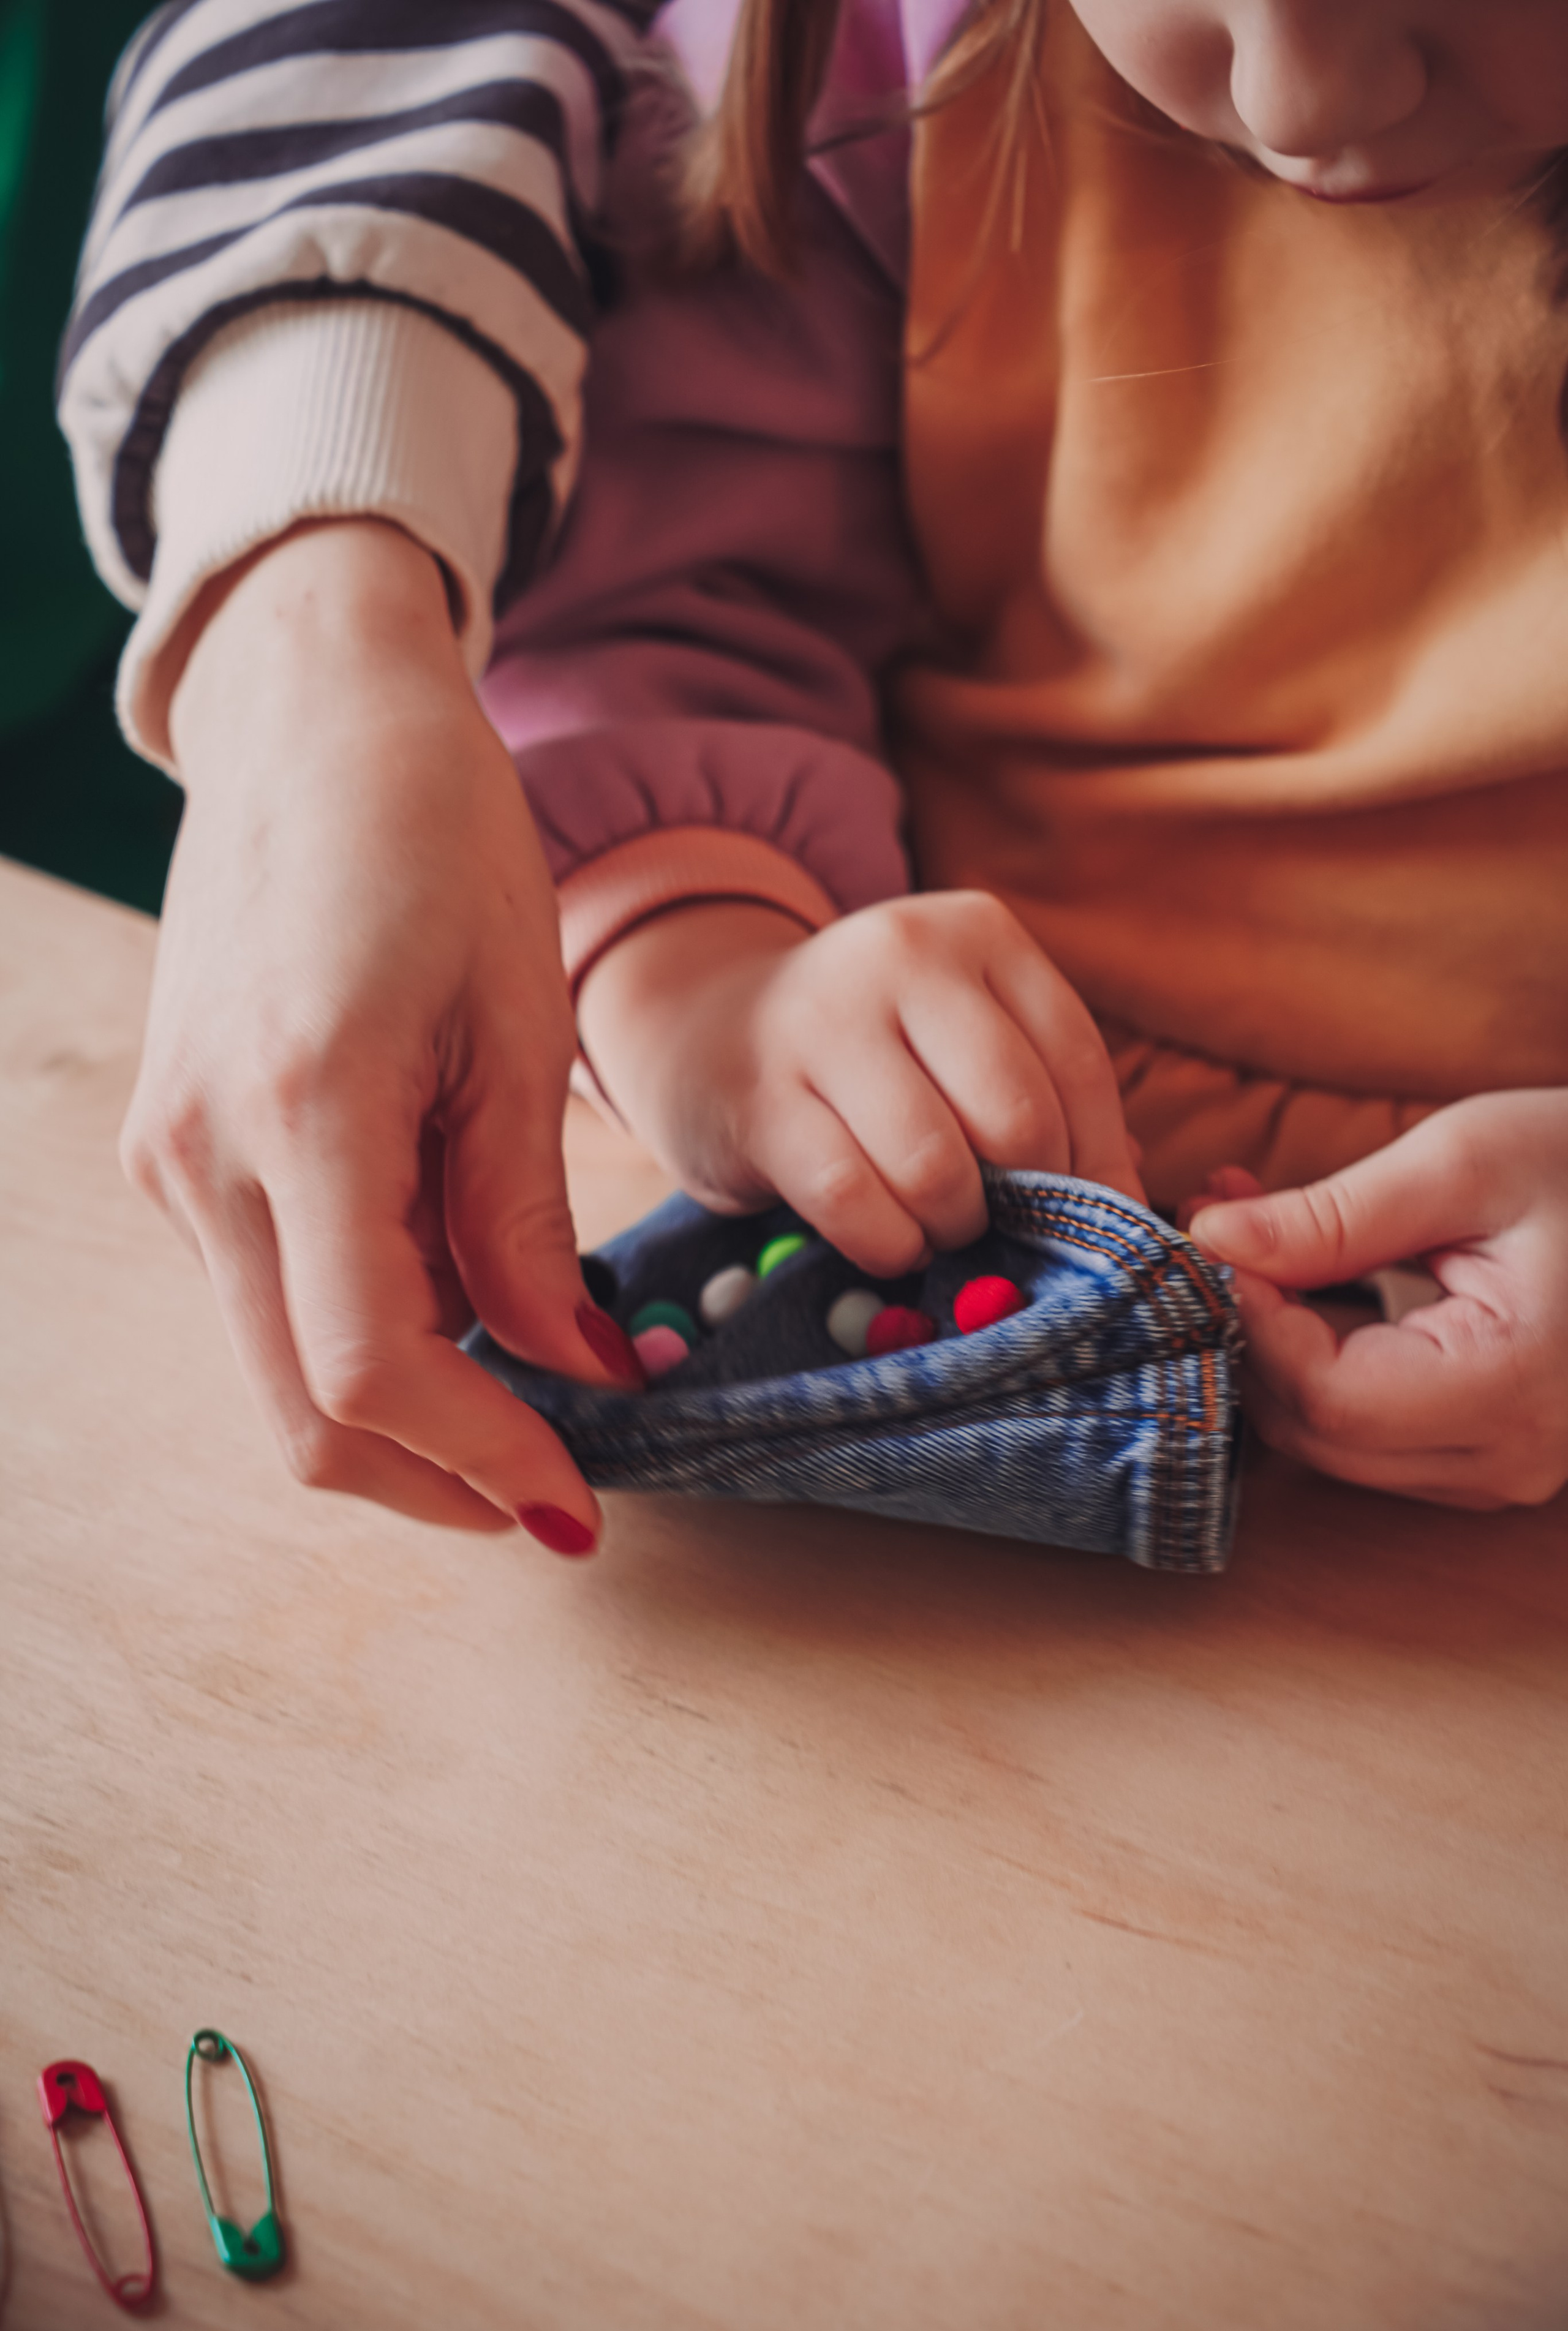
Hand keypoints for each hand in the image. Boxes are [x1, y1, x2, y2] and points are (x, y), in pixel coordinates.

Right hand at [123, 520, 640, 1544]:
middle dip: (436, 1478)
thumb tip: (570, 1372)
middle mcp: (201, 1154)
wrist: (311, 726)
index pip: (371, 1368)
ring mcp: (168, 1155)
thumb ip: (525, 1220)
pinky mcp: (170, 1145)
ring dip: (407, 1410)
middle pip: (305, 1410)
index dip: (478, 1457)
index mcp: (301, 1109)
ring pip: (281, 1365)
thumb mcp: (517, 1024)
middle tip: (555, 1492)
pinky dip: (365, 1331)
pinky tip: (455, 1300)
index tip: (575, 1500)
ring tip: (531, 1389)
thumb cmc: (437, 841)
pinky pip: (267, 1292)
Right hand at [577, 891, 1143, 1278]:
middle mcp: (901, 955)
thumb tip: (1132, 1195)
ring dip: (950, 1226)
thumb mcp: (959, 1039)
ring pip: (937, 1165)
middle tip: (997, 1221)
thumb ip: (1044, 1094)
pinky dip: (887, 1242)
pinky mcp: (760, 1097)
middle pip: (1015, 1115)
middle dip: (1023, 1197)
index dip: (1096, 1157)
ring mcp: (823, 1021)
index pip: (1074, 1060)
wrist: (705, 1031)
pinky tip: (886, 1241)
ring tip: (936, 1228)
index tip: (1093, 1215)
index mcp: (976, 934)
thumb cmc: (868, 1058)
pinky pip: (853, 1198)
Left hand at [1186, 1090, 1567, 1507]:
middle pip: (1316, 1431)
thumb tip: (1212, 1239)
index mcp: (1511, 1387)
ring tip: (1258, 1240)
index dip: (1251, 1316)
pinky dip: (1318, 1364)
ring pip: (1330, 1442)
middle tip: (1219, 1223)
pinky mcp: (1488, 1454)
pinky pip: (1368, 1433)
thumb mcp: (1463, 1164)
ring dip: (1275, 1348)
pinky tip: (1304, 1284)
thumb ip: (1331, 1216)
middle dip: (1249, 1331)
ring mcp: (1502, 1470)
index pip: (1325, 1394)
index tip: (1215, 1229)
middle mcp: (1509, 1457)